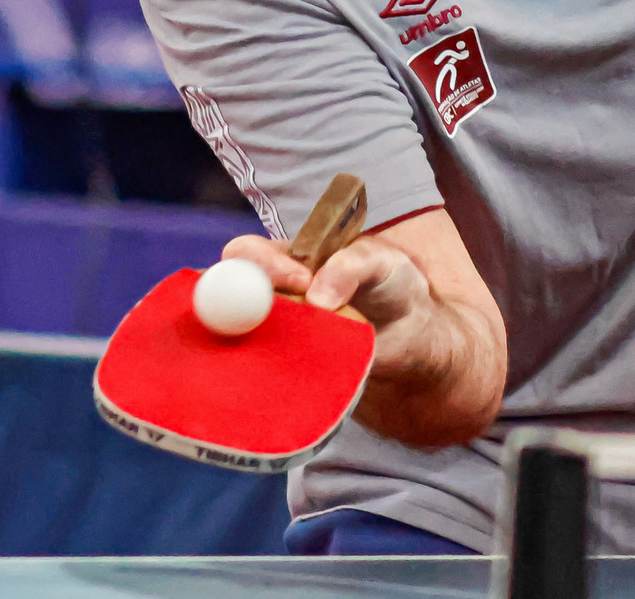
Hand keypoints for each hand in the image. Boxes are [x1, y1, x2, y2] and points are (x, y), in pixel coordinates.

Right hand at [221, 233, 436, 374]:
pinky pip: (258, 372)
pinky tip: (286, 379)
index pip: (247, 255)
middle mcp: (266, 295)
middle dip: (241, 307)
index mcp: (283, 259)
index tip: (302, 282)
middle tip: (293, 317)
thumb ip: (352, 265)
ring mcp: (269, 334)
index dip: (263, 265)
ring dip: (252, 346)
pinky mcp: (280, 366)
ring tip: (292, 352)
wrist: (410, 334)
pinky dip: (265, 376)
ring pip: (234, 340)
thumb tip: (316, 297)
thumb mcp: (381, 260)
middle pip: (223, 298)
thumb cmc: (390, 285)